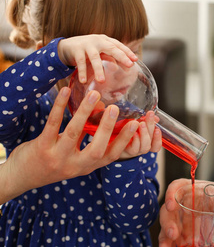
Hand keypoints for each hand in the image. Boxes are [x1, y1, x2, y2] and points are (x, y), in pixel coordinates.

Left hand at [0, 87, 138, 203]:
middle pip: (96, 149)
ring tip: (94, 95)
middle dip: (106, 128)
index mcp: (88, 166)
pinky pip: (53, 124)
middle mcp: (75, 165)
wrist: (23, 176)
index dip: (124, 140)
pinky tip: (65, 91)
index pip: (111, 155)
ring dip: (85, 112)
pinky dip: (59, 106)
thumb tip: (103, 109)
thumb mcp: (77, 156)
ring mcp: (57, 157)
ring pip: (74, 132)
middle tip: (114, 108)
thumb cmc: (55, 161)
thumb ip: (91, 138)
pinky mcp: (41, 147)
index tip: (136, 124)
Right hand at [57, 34, 138, 82]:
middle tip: (129, 65)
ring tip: (101, 81)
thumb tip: (127, 66)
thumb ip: (111, 57)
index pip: (119, 45)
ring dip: (98, 69)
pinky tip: (83, 80)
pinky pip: (80, 62)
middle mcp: (98, 41)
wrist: (66, 46)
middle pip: (111, 48)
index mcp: (105, 40)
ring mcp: (87, 44)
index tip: (135, 60)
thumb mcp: (100, 52)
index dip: (127, 52)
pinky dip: (82, 72)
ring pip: (95, 57)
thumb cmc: (88, 50)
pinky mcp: (76, 49)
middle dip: (121, 56)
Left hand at [118, 111, 161, 160]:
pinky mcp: (124, 151)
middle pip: (151, 141)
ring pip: (145, 147)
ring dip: (145, 134)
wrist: (105, 141)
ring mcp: (133, 151)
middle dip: (151, 127)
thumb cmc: (120, 132)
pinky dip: (136, 140)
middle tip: (149, 116)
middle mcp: (140, 148)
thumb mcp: (133, 124)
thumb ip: (144, 121)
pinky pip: (134, 148)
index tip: (158, 128)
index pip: (156, 145)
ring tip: (140, 124)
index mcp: (144, 142)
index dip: (158, 138)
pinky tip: (134, 132)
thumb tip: (156, 117)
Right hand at [158, 179, 213, 246]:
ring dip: (165, 236)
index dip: (171, 194)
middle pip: (168, 209)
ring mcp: (181, 218)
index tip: (171, 205)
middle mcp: (183, 203)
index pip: (177, 186)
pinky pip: (173, 238)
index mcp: (192, 189)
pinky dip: (171, 243)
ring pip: (167, 225)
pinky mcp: (183, 231)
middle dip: (168, 222)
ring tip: (167, 246)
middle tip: (173, 234)